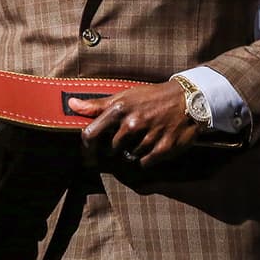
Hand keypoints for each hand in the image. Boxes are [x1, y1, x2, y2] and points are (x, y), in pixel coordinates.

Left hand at [68, 81, 198, 166]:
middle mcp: (132, 124)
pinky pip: (144, 163)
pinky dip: (145, 159)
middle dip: (113, 149)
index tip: (87, 157)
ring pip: (128, 156)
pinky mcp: (163, 148)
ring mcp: (148, 137)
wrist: (188, 100)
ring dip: (131, 152)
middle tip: (124, 141)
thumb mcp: (124, 96)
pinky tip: (151, 147)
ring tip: (141, 140)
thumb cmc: (151, 97)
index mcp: (119, 109)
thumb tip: (71, 105)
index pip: (90, 134)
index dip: (86, 148)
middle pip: (110, 149)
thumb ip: (97, 105)